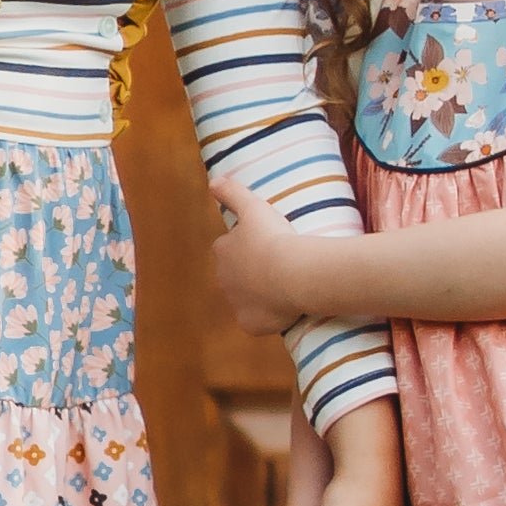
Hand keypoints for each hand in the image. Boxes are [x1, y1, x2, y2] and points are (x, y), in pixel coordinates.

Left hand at [206, 171, 314, 327]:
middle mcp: (223, 280)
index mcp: (222, 252)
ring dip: (259, 294)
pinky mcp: (250, 324)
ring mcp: (236, 304)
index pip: (228, 248)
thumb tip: (213, 181)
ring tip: (283, 286)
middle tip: (276, 265)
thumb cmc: (273, 237)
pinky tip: (282, 309)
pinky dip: (266, 317)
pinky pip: (256, 321)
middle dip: (250, 272)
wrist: (292, 273)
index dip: (246, 246)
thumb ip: (232, 192)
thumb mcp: (253, 206)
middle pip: (234, 275)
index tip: (265, 244)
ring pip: (246, 299)